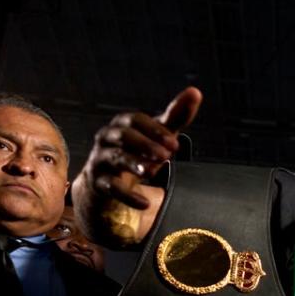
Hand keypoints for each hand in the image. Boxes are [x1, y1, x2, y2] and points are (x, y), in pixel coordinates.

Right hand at [81, 87, 200, 208]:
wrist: (107, 181)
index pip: (134, 120)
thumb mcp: (157, 134)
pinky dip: (128, 195)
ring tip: (153, 172)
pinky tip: (145, 204)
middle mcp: (107, 139)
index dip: (154, 130)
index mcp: (122, 124)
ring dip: (135, 164)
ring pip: (115, 159)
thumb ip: (175, 116)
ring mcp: (100, 160)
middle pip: (122, 136)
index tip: (174, 143)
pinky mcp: (99, 183)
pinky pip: (110, 188)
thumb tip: (195, 92)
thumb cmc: (137, 150)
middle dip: (145, 144)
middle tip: (167, 155)